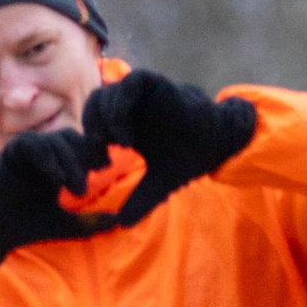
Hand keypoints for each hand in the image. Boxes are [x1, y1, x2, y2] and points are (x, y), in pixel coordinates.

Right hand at [0, 125, 107, 280]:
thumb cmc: (25, 226)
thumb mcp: (65, 224)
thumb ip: (90, 221)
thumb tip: (119, 223)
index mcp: (56, 164)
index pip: (80, 146)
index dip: (94, 153)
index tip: (105, 168)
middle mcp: (42, 154)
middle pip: (71, 138)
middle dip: (86, 154)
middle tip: (97, 172)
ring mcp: (25, 151)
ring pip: (54, 139)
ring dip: (69, 161)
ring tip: (76, 189)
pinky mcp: (9, 153)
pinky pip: (31, 144)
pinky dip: (46, 158)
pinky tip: (56, 180)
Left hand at [90, 68, 258, 226]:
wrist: (217, 143)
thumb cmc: (188, 159)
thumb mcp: (158, 183)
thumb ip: (140, 200)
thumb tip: (123, 225)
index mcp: (125, 123)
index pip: (93, 123)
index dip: (89, 144)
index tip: (97, 168)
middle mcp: (130, 106)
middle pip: (93, 106)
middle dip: (91, 133)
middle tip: (102, 159)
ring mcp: (141, 93)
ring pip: (105, 93)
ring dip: (104, 121)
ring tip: (118, 147)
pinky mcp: (155, 84)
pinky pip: (130, 82)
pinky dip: (121, 105)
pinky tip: (126, 135)